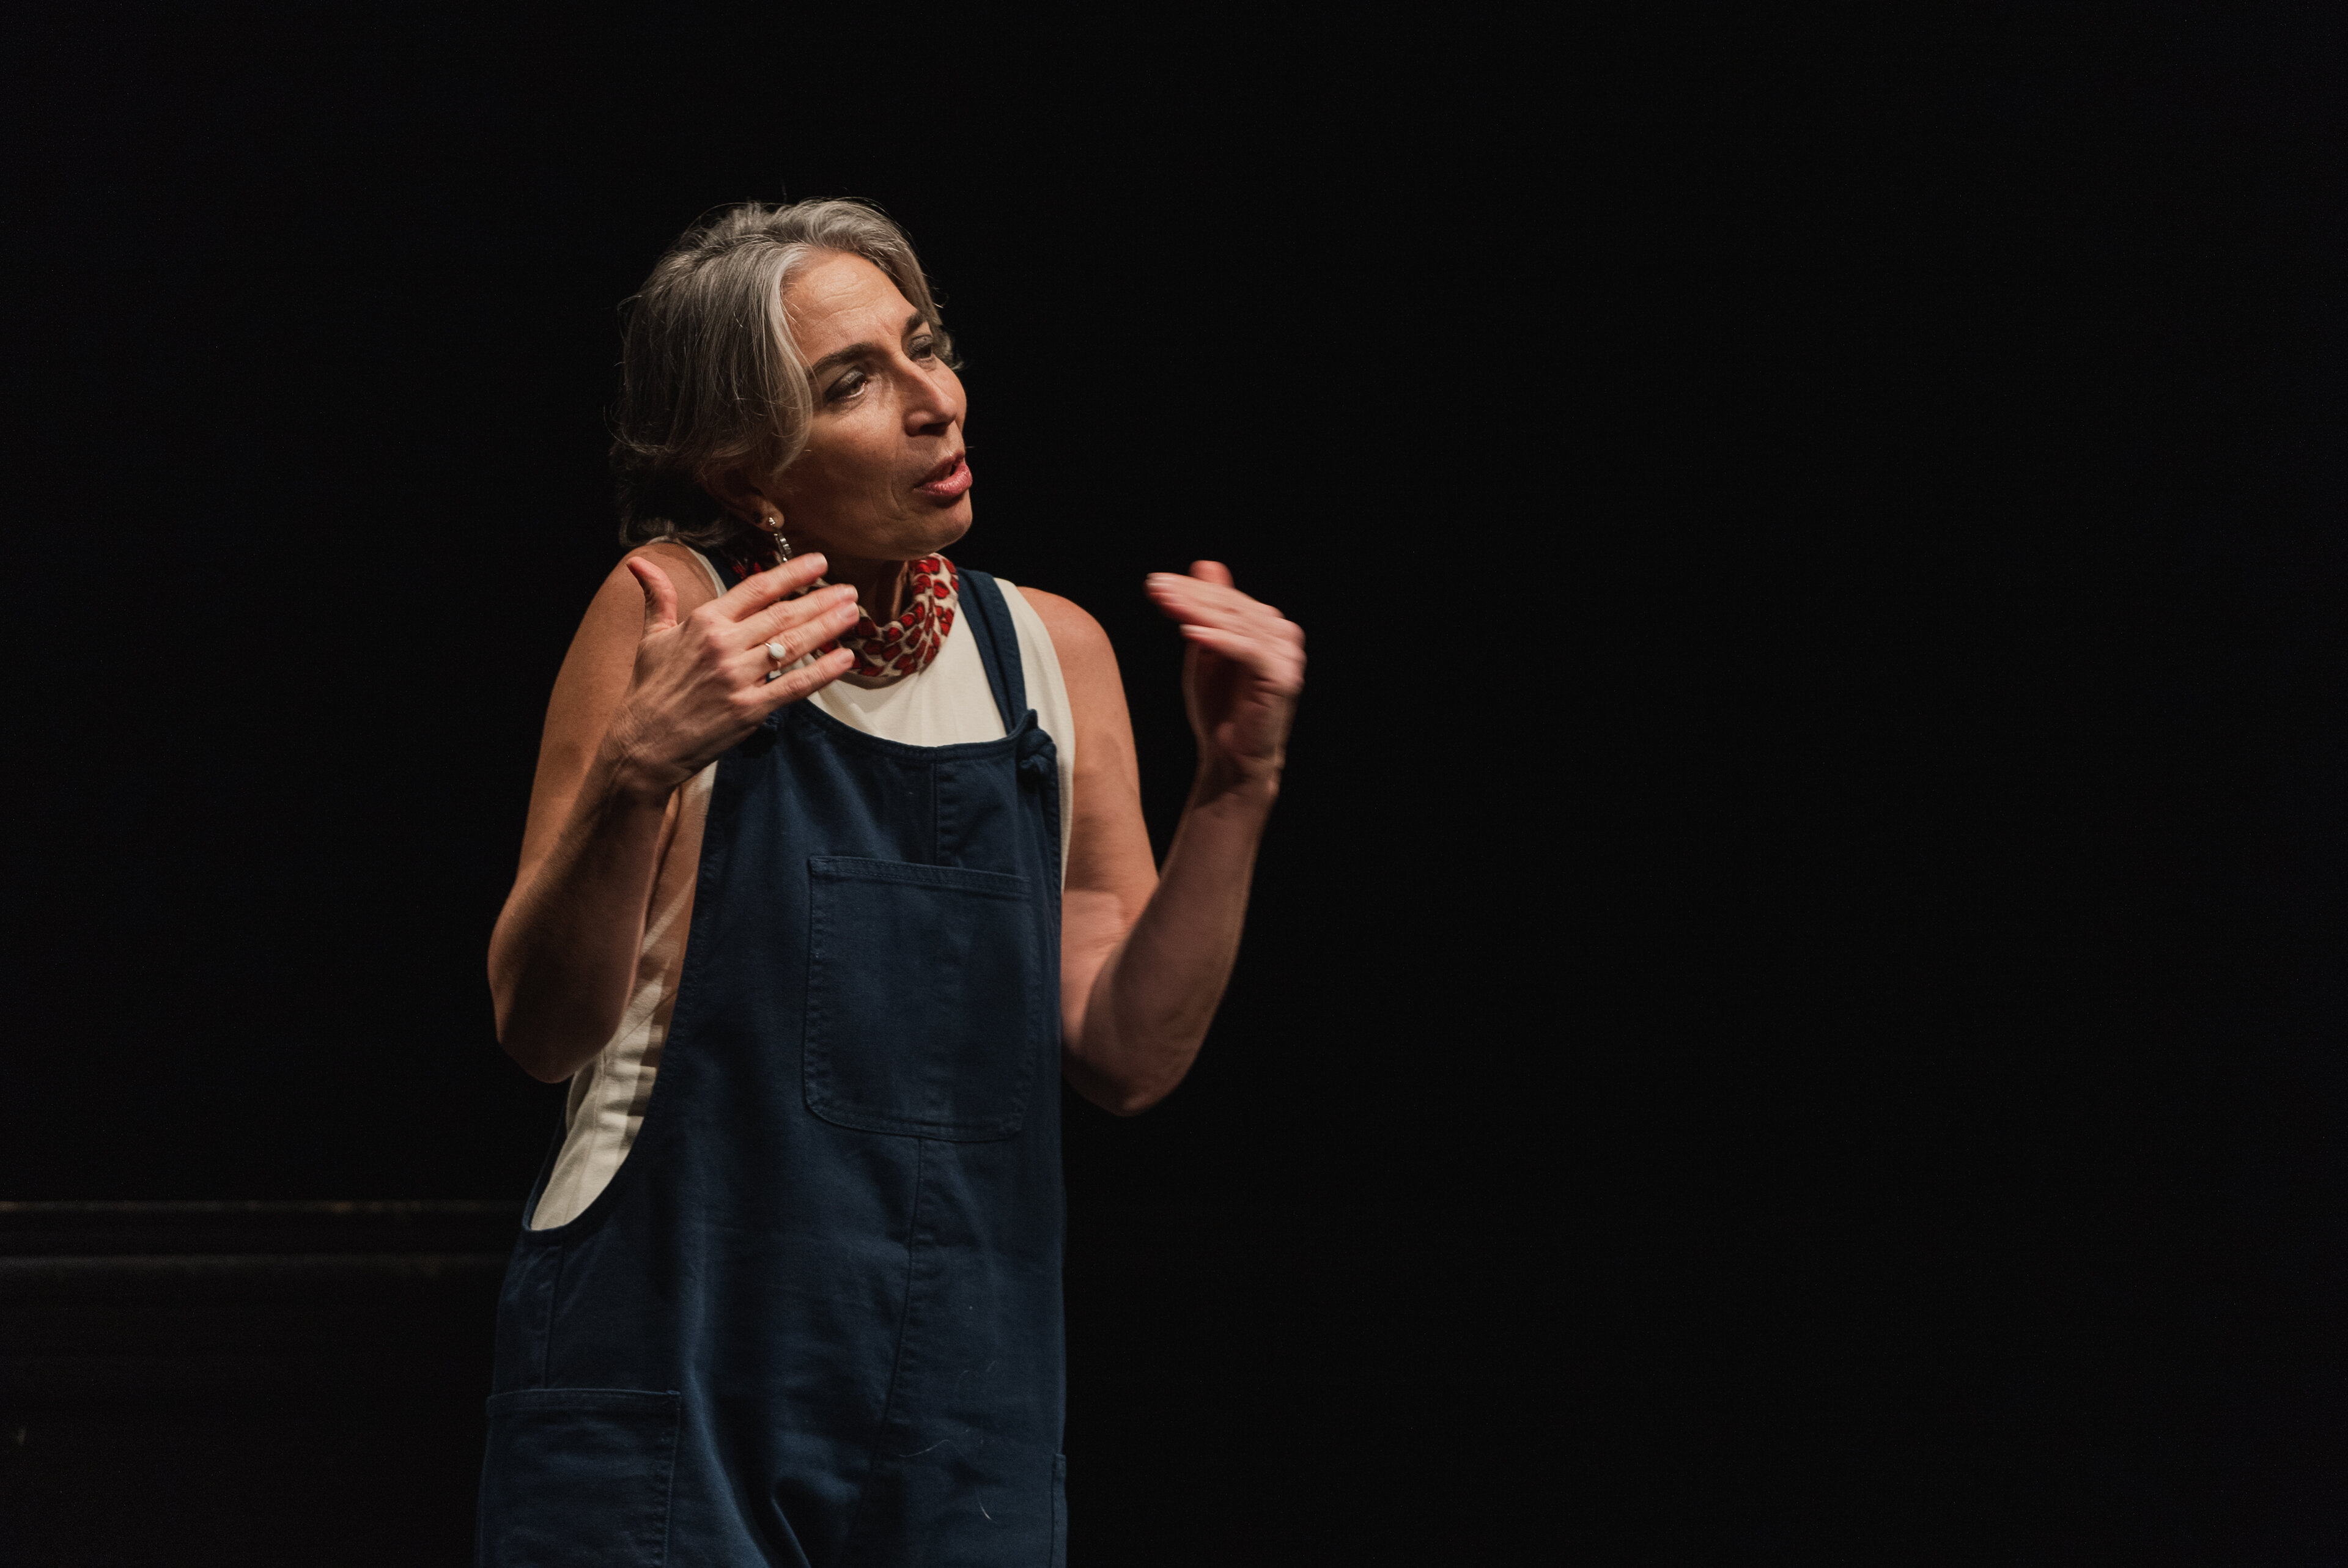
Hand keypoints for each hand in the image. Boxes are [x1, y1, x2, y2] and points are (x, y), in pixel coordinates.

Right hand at [601, 547, 862, 799]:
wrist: (643, 744)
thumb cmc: (649, 690)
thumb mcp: (651, 637)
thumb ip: (658, 597)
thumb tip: (640, 562)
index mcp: (704, 622)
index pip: (757, 589)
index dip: (792, 573)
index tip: (819, 563)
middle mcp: (724, 645)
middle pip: (783, 614)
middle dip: (821, 600)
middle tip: (849, 591)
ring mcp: (738, 677)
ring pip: (793, 645)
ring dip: (828, 627)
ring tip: (853, 614)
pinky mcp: (749, 709)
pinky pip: (793, 685)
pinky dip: (822, 671)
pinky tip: (845, 658)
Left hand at [1146, 561, 1304, 793]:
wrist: (1231, 756)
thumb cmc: (1218, 707)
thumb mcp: (1206, 651)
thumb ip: (1208, 611)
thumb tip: (1206, 564)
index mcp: (1267, 627)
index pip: (1227, 599)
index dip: (1191, 589)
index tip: (1155, 583)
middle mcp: (1283, 636)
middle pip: (1232, 608)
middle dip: (1191, 596)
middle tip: (1156, 587)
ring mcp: (1287, 657)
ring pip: (1238, 626)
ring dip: (1199, 613)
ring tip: (1166, 603)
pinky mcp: (1282, 678)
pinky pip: (1248, 652)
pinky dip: (1219, 641)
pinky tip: (1189, 634)